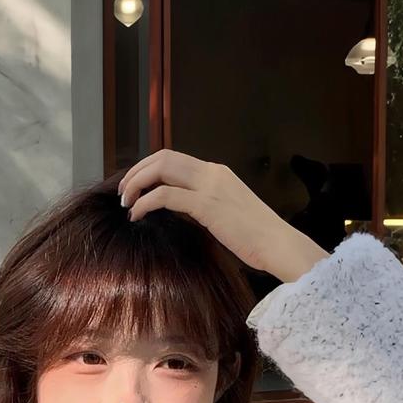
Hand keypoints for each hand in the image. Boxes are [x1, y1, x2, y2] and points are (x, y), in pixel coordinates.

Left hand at [118, 152, 322, 283]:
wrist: (279, 245)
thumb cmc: (256, 237)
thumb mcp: (227, 212)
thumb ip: (203, 204)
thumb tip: (176, 210)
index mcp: (217, 172)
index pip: (173, 157)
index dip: (147, 167)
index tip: (134, 185)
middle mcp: (212, 172)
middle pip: (163, 157)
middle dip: (136, 171)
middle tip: (123, 193)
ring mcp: (210, 186)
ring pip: (161, 170)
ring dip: (136, 184)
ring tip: (125, 204)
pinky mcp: (207, 205)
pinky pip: (165, 195)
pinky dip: (144, 203)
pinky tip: (137, 215)